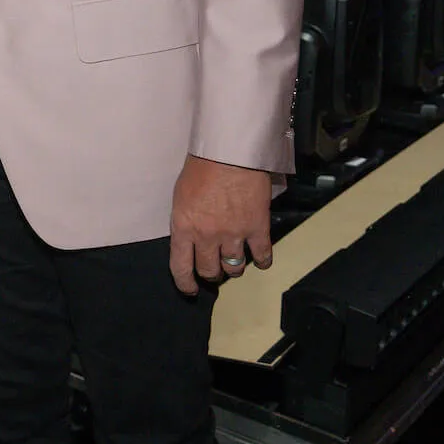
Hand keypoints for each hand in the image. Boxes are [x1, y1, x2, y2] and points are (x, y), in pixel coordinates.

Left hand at [169, 154, 273, 293]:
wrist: (230, 154)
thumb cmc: (201, 168)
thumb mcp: (181, 196)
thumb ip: (185, 221)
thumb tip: (188, 237)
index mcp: (184, 227)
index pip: (181, 267)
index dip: (186, 283)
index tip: (190, 289)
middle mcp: (207, 236)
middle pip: (209, 271)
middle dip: (211, 273)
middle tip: (214, 268)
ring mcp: (234, 235)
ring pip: (234, 268)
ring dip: (234, 267)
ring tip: (234, 259)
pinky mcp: (257, 229)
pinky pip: (263, 256)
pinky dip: (262, 261)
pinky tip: (260, 259)